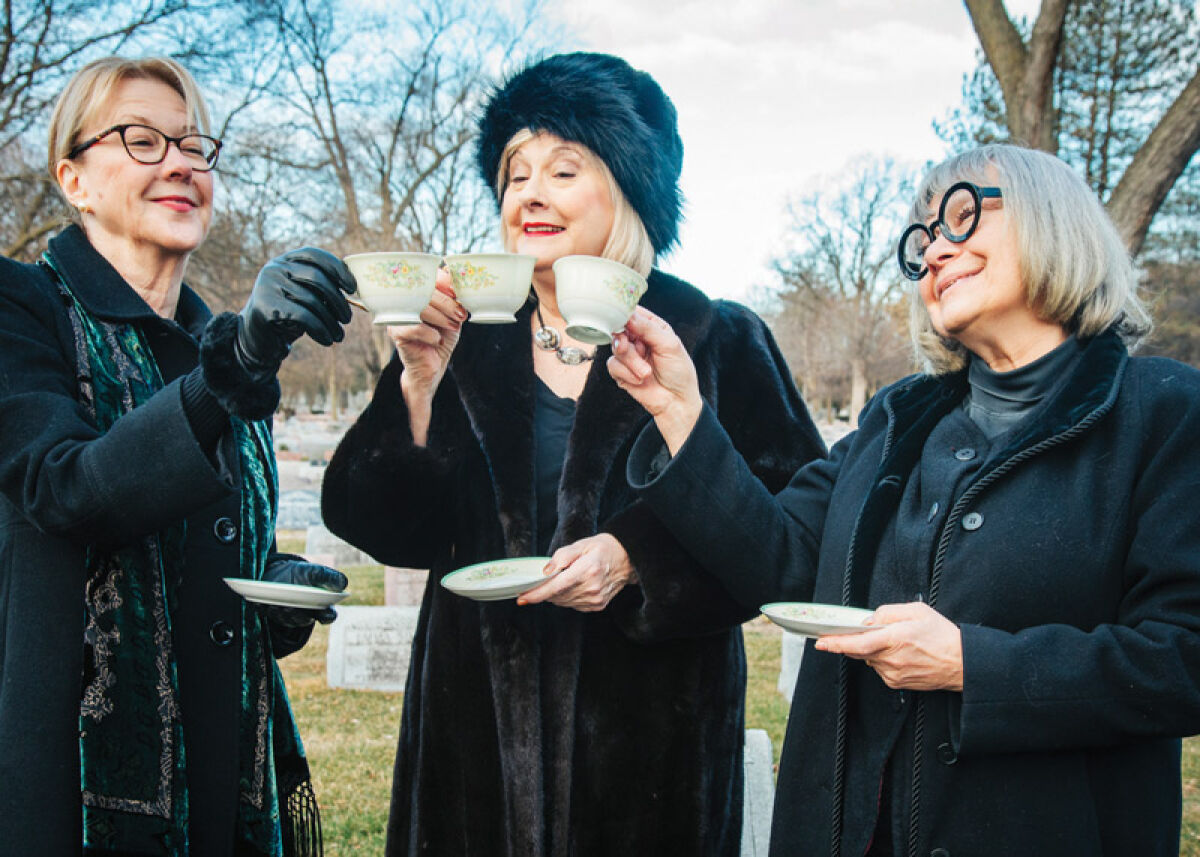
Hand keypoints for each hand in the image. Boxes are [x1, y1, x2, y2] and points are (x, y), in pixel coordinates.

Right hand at [236, 247, 356, 375]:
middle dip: (337, 300)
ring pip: (311, 300)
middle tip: (347, 319)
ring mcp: (268, 284)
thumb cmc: (289, 314)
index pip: (315, 255)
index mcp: (286, 260)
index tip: (352, 288)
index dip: (337, 269)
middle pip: (316, 278)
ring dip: (330, 321)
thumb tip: (353, 290)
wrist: (258, 337)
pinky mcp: (265, 305)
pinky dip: (320, 329)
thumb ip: (322, 288)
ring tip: (339, 336)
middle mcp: (275, 267)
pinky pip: (302, 315)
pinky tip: (327, 340)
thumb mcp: (306, 296)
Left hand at [261, 558, 347, 627]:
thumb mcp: (315, 572)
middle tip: (291, 607)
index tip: (325, 613)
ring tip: (275, 604)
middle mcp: (306, 616)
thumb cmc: (302, 574)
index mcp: (321, 607)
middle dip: (297, 614)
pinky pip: (269, 616)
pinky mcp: (272, 616)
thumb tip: (343, 583)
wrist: (279, 574)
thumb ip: (329, 577)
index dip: (328, 616)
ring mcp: (288, 618)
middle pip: (303, 620)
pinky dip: (266, 609)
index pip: (328, 616)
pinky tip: (262, 602)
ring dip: (281, 612)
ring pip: (286, 619)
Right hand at [393, 269, 465, 401]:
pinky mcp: (396, 332)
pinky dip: (431, 333)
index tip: (458, 292)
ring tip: (453, 326)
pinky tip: (438, 340)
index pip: (426, 277)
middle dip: (447, 303)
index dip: (443, 281)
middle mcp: (404, 300)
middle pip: (424, 292)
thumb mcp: (452, 315)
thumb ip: (454, 299)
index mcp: (417, 292)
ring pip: (420, 308)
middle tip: (461, 314)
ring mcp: (398, 315)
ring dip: (441, 318)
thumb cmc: (442, 337)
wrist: (432, 365)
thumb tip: (460, 281)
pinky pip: (415, 327)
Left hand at [517, 533, 636, 611]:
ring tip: (559, 580)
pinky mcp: (597, 605)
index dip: (537, 594)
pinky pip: (573, 605)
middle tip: (537, 583)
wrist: (628, 559)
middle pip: (557, 596)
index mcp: (587, 570)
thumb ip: (562, 556)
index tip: (522, 597)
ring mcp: (595, 599)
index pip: (556, 586)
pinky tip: (572, 586)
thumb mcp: (582, 544)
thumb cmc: (604, 548)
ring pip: (564, 602)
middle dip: (544, 591)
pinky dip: (567, 597)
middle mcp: (592, 587)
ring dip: (555, 594)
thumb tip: (546, 571)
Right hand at [607, 306, 703, 454]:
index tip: (623, 318)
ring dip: (631, 362)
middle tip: (634, 347)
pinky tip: (640, 380)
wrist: (676, 402)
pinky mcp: (621, 371)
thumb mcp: (670, 345)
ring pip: (616, 348)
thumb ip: (648, 329)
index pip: (634, 312)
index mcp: (652, 327)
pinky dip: (627, 373)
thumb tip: (628, 315)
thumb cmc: (679, 372)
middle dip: (627, 341)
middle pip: (620, 328)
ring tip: (646, 372)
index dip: (625, 313)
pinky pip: (613, 365)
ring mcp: (629, 355)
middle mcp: (639, 338)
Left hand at [814, 602, 963, 691]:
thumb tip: (870, 620)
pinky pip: (880, 668)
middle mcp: (891, 659)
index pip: (857, 643)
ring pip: (870, 659)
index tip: (821, 641)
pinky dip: (882, 659)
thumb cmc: (943, 636)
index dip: (836, 642)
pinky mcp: (896, 683)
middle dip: (853, 641)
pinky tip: (900, 653)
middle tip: (852, 632)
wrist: (962, 664)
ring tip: (894, 641)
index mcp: (894, 639)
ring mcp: (893, 674)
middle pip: (859, 651)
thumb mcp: (917, 611)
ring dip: (872, 649)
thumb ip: (889, 612)